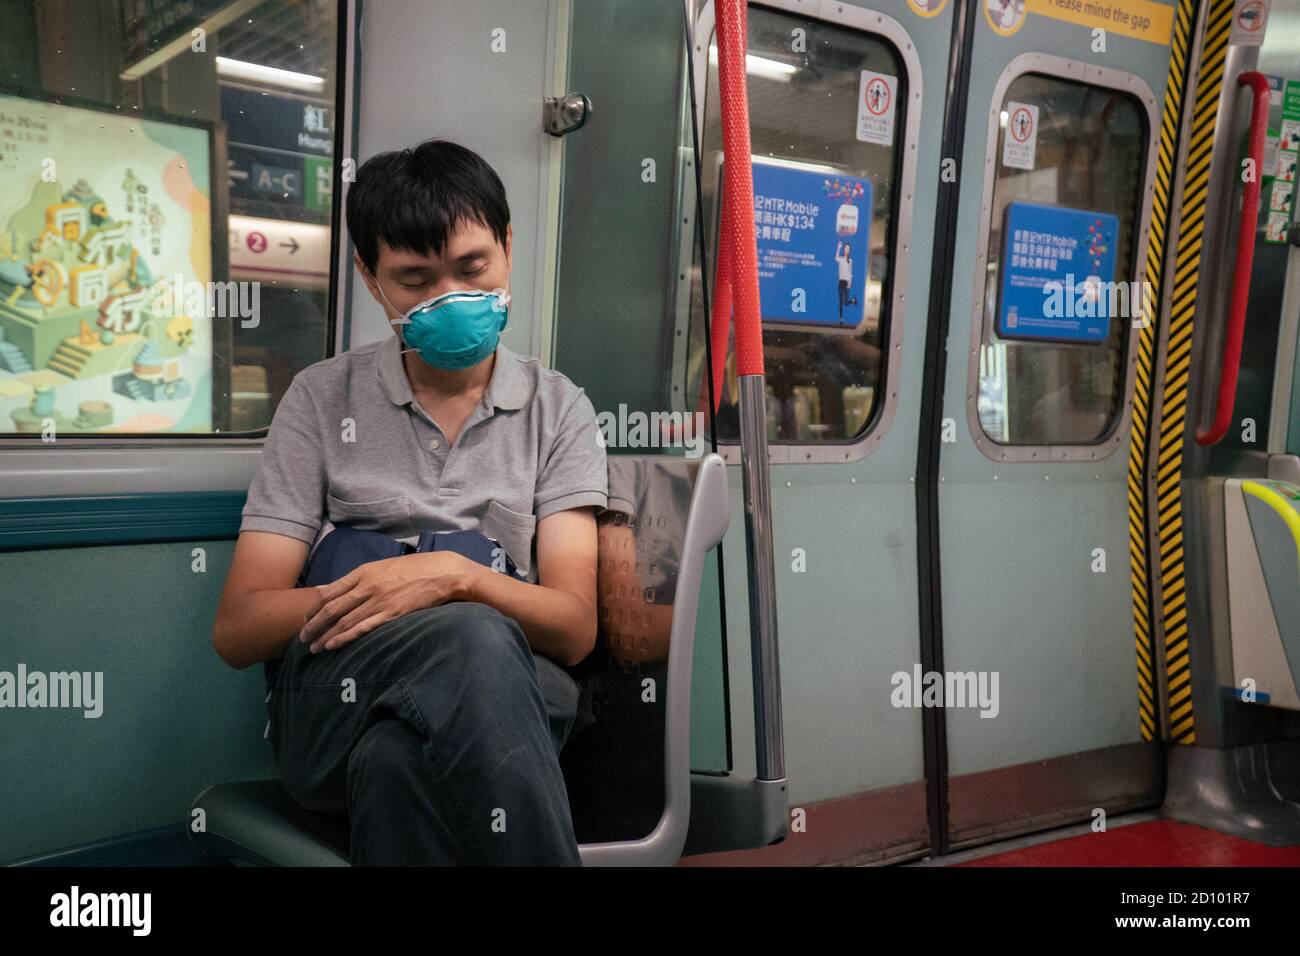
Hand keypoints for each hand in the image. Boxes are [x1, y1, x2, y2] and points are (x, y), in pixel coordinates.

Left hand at [299, 551, 475, 653]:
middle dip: (313, 625)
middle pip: (331, 608)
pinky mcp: (392, 614)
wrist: (443, 572)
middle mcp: (367, 586)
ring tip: (314, 648)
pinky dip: (345, 638)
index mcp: (364, 572)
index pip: (329, 592)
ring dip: (325, 636)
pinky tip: (333, 645)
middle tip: (302, 637)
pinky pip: (363, 628)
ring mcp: (379, 601)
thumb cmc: (414, 569)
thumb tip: (329, 588)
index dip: (314, 607)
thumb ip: (356, 578)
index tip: (306, 618)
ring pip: (344, 621)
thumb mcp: (382, 567)